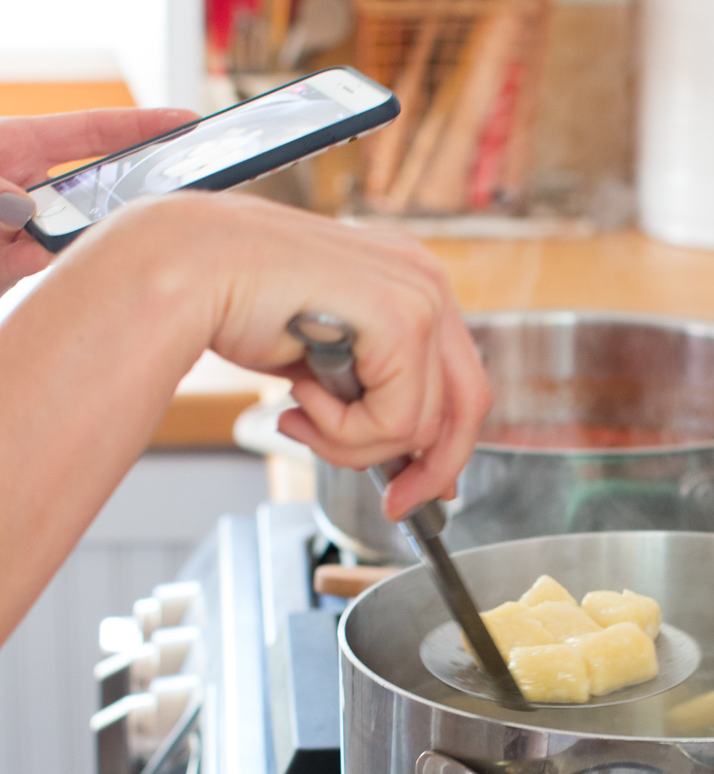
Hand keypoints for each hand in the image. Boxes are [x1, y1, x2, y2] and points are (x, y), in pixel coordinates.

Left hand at [0, 106, 196, 293]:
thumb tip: (24, 205)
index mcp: (19, 145)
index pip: (93, 133)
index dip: (140, 128)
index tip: (185, 126)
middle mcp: (26, 186)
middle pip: (94, 190)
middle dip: (124, 198)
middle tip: (160, 204)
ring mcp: (20, 229)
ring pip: (69, 237)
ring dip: (76, 240)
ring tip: (73, 237)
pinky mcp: (8, 266)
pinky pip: (31, 267)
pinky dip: (30, 265)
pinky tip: (27, 257)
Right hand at [47, 189, 492, 520]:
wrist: (186, 270)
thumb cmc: (237, 307)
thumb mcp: (323, 360)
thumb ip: (371, 394)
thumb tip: (410, 461)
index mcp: (411, 282)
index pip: (460, 382)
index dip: (445, 448)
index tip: (414, 488)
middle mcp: (425, 280)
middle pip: (467, 406)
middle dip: (427, 469)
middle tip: (393, 504)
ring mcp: (418, 293)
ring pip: (421, 424)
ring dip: (353, 443)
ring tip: (301, 415)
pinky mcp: (401, 316)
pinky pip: (396, 419)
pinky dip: (343, 429)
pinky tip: (299, 395)